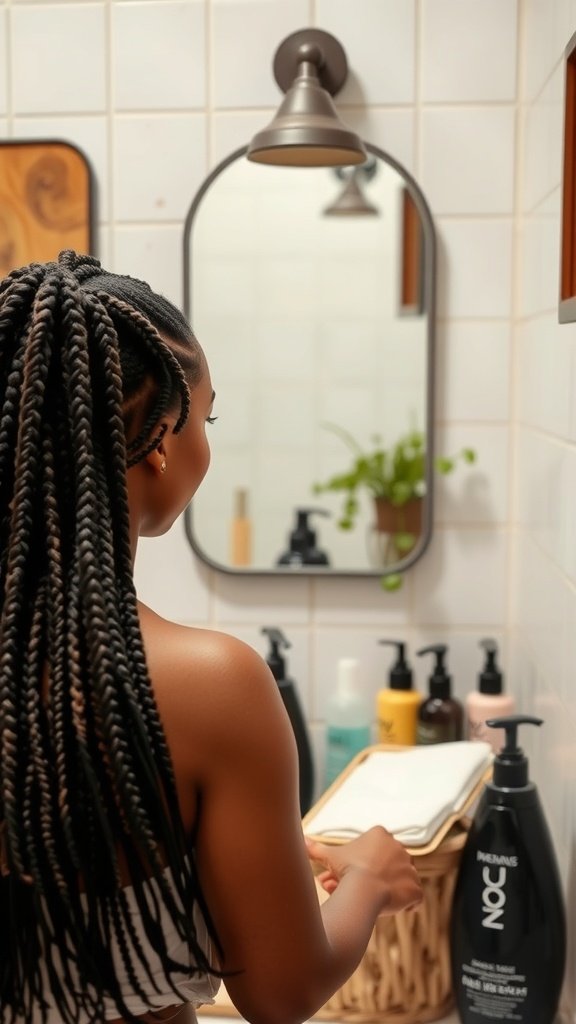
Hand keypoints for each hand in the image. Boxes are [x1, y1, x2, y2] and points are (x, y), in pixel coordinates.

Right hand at [305, 826, 422, 915]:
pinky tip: (394, 909)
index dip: (359, 864)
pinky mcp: (417, 888)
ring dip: (388, 891)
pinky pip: (415, 897)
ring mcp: (411, 869)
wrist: (364, 889)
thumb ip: (316, 848)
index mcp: (381, 835)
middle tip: (355, 893)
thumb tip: (301, 841)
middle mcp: (399, 848)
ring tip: (372, 903)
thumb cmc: (347, 869)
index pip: (373, 850)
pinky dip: (408, 904)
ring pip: (399, 881)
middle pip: (385, 866)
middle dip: (370, 879)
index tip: (348, 876)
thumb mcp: (330, 856)